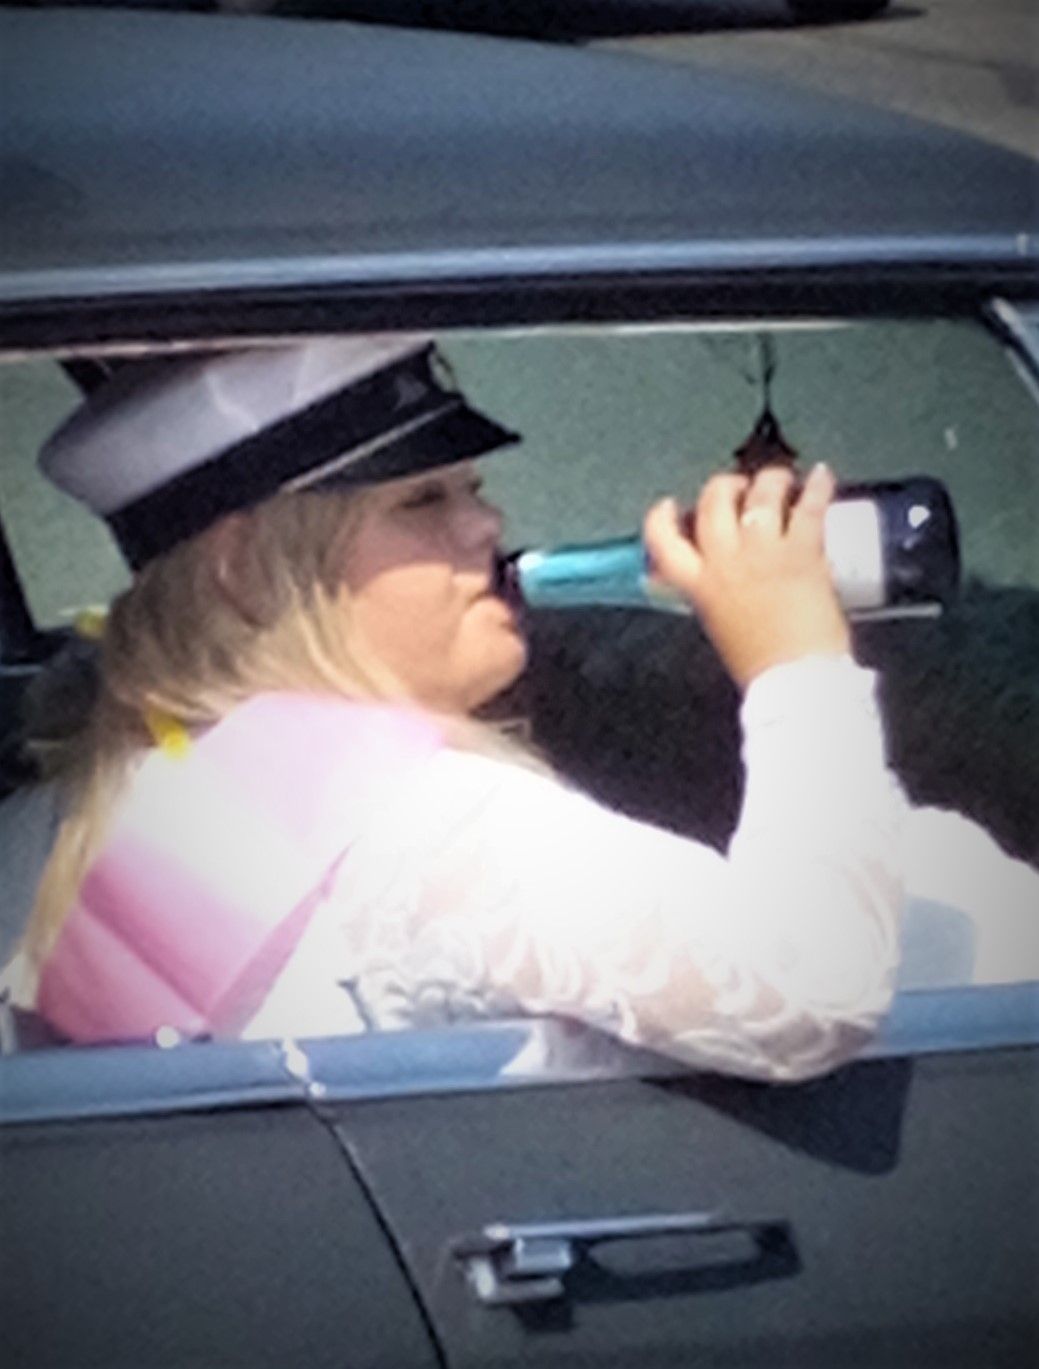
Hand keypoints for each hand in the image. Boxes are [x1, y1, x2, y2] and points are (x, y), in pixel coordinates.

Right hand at [643, 463, 850, 688]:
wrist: (796, 681)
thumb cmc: (763, 667)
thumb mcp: (722, 627)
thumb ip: (718, 596)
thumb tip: (726, 580)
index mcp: (699, 586)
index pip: (663, 540)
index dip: (662, 517)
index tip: (671, 505)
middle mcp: (726, 561)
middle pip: (714, 501)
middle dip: (725, 486)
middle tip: (738, 486)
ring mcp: (764, 552)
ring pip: (760, 493)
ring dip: (771, 479)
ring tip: (780, 479)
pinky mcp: (802, 551)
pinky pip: (808, 505)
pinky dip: (817, 486)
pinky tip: (821, 476)